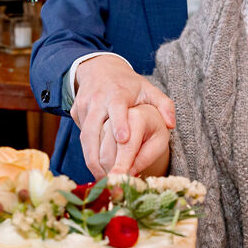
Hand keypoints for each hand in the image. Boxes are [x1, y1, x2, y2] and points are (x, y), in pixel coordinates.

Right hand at [71, 55, 175, 176]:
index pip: (117, 108)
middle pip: (94, 128)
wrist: (100, 69)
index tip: (123, 140)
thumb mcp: (149, 89)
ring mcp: (84, 106)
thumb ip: (164, 105)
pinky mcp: (75, 113)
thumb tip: (171, 124)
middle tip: (112, 175)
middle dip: (100, 153)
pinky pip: (81, 136)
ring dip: (92, 159)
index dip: (119, 123)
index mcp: (118, 93)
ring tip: (104, 178)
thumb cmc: (129, 84)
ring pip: (85, 137)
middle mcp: (98, 99)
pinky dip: (88, 153)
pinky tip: (98, 168)